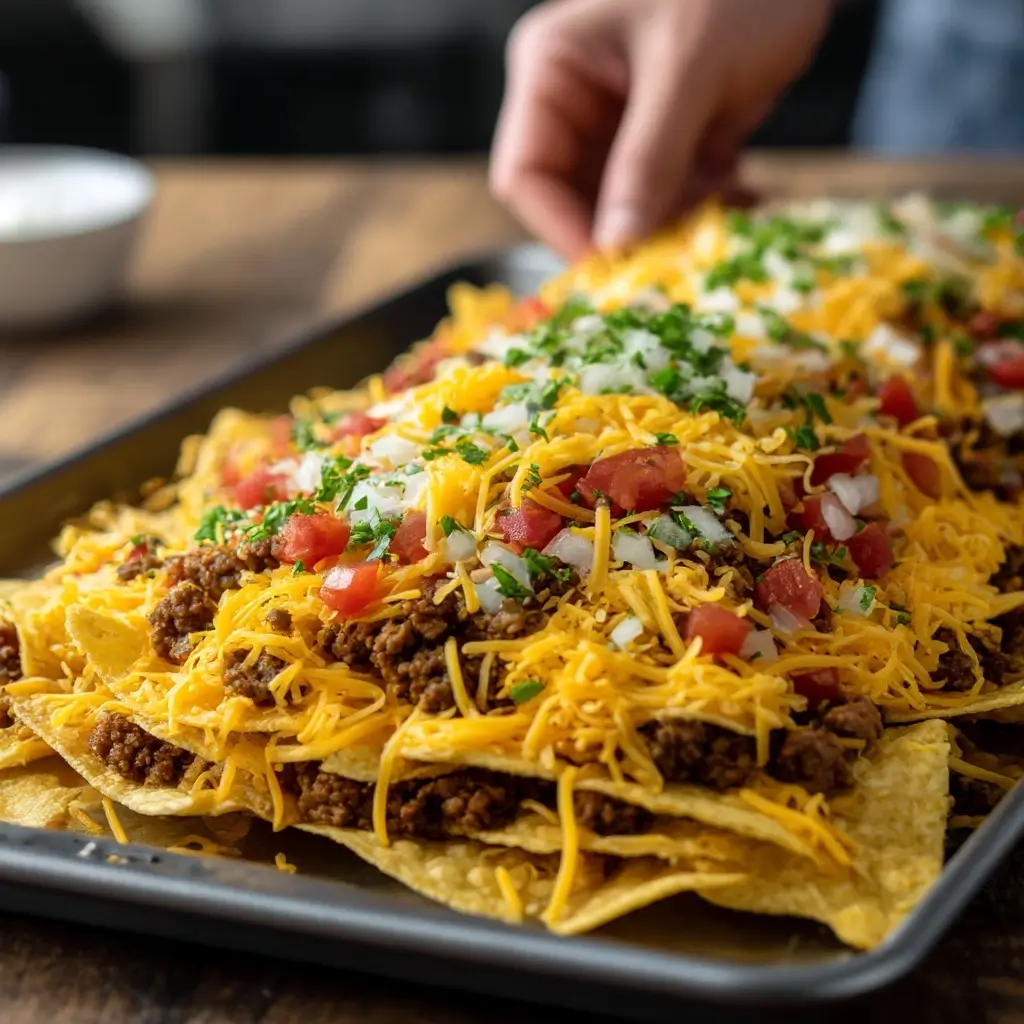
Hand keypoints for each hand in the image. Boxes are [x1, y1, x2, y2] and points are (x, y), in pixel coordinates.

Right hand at [490, 0, 832, 257]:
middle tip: (677, 256)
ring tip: (725, 213)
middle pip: (574, 201)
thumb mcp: (689, 68)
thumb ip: (649, 159)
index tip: (612, 268)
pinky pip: (670, 196)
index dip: (561, 228)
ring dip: (672, 226)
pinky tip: (743, 200)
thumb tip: (614, 246)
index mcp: (553, 71)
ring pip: (626, 209)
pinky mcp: (669, 138)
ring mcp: (623, 124)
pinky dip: (703, 209)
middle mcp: (577, 102)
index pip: (526, 174)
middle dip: (626, 232)